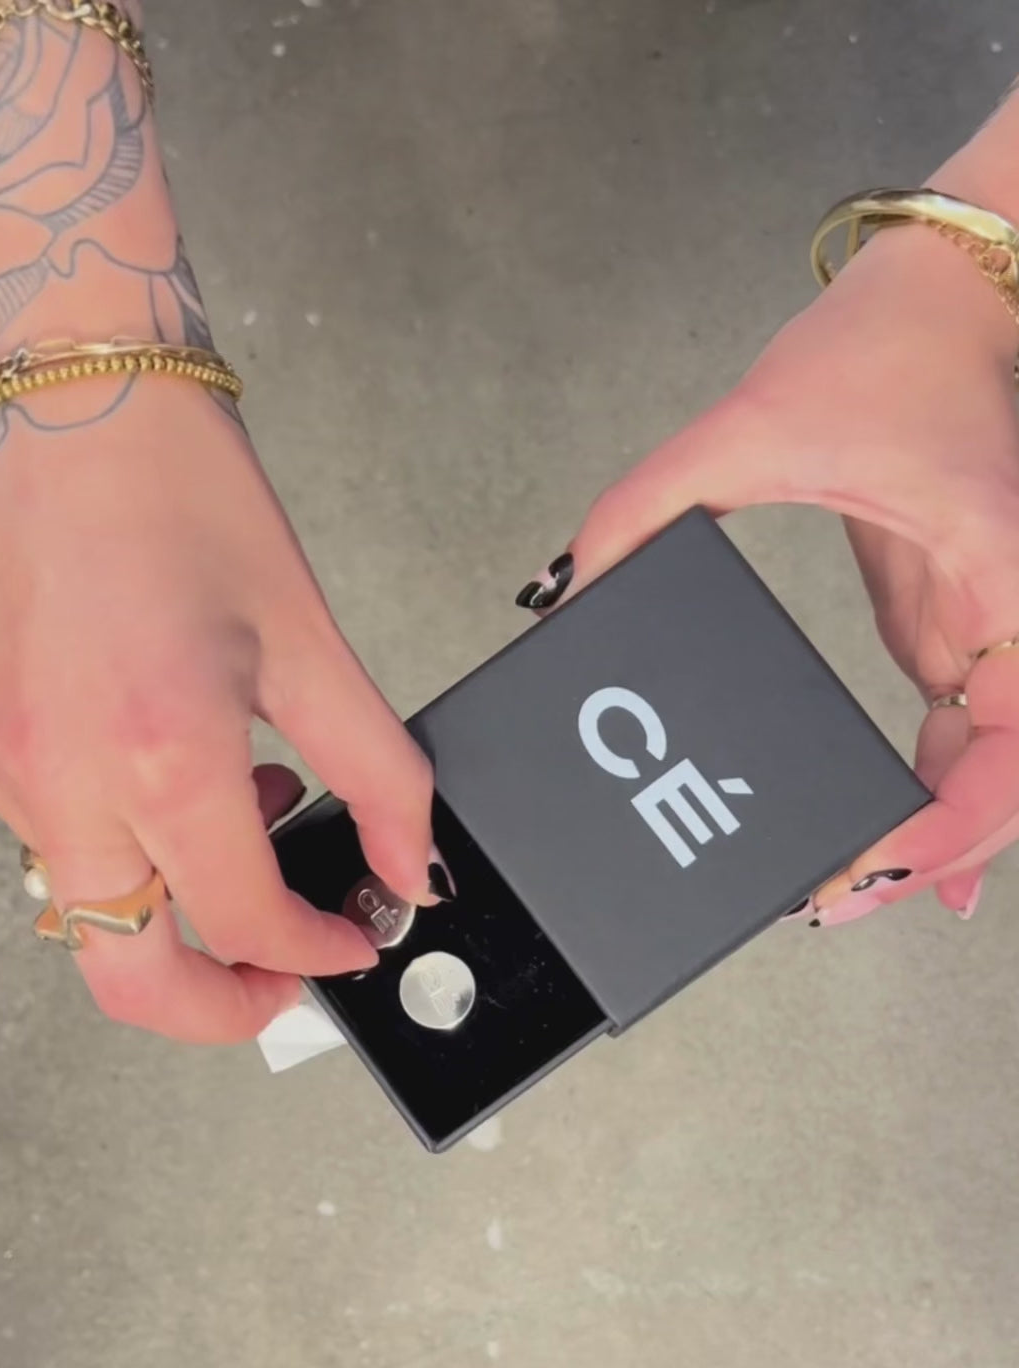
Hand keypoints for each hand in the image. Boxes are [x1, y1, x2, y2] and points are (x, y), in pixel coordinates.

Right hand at [0, 385, 435, 1039]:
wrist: (53, 384)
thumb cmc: (171, 484)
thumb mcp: (304, 633)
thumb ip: (375, 768)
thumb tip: (412, 860)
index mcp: (159, 752)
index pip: (243, 925)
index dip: (313, 953)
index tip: (347, 940)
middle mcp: (55, 775)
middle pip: (128, 975)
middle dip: (218, 1003)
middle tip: (277, 973)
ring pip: (84, 909)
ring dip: (172, 906)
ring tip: (241, 814)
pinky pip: (44, 835)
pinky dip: (117, 839)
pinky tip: (164, 766)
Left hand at [525, 226, 1018, 924]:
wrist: (955, 290)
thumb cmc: (896, 344)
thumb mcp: (758, 425)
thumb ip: (651, 506)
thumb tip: (571, 586)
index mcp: (1004, 577)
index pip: (1013, 748)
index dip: (955, 828)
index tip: (879, 865)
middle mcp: (1017, 612)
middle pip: (1006, 780)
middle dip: (930, 855)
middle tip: (838, 899)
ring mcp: (996, 621)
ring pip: (991, 765)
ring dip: (933, 835)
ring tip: (852, 888)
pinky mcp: (963, 616)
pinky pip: (965, 729)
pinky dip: (934, 790)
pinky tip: (896, 840)